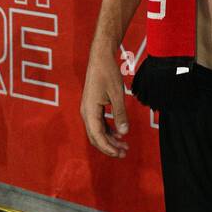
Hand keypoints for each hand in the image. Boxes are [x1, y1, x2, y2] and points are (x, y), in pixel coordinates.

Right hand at [80, 43, 129, 158]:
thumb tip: (123, 133)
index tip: (120, 153)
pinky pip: (99, 123)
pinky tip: (119, 133)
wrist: (100, 57)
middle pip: (96, 137)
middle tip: (125, 152)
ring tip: (124, 145)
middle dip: (109, 146)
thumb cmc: (108, 73)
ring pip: (97, 131)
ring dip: (109, 139)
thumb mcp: (117, 94)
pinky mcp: (92, 106)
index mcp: (89, 111)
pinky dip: (108, 130)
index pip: (97, 136)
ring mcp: (88, 109)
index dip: (108, 147)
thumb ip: (120, 114)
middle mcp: (86, 112)